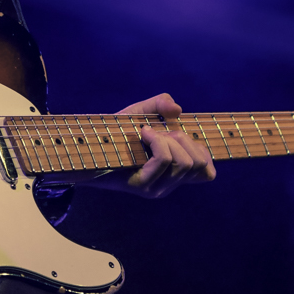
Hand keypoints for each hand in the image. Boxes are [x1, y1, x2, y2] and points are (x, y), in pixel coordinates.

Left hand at [77, 93, 216, 197]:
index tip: (186, 137)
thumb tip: (178, 110)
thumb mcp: (140, 111)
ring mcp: (156, 189)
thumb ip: (160, 105)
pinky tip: (143, 134)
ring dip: (169, 139)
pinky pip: (164, 160)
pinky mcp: (142, 187)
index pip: (207, 175)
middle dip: (183, 139)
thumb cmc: (114, 131)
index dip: (207, 156)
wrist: (86, 147)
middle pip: (197, 163)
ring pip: (183, 162)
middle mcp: (167, 185)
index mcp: (172, 172)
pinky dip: (157, 141)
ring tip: (149, 133)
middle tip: (160, 132)